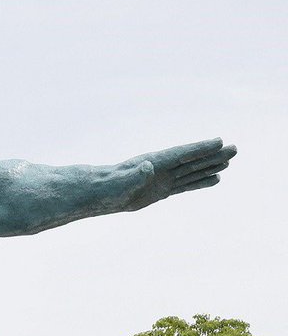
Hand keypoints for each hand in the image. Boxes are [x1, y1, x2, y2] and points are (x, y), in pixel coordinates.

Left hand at [119, 138, 235, 210]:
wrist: (101, 193)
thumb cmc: (109, 186)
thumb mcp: (121, 181)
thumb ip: (135, 174)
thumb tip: (147, 166)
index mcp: (154, 162)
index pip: (182, 154)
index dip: (200, 148)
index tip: (219, 141)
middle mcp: (162, 168)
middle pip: (192, 160)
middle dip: (213, 155)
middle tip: (234, 149)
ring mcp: (163, 179)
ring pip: (192, 171)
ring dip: (211, 166)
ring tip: (229, 161)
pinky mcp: (162, 190)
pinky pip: (186, 185)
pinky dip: (201, 182)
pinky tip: (215, 179)